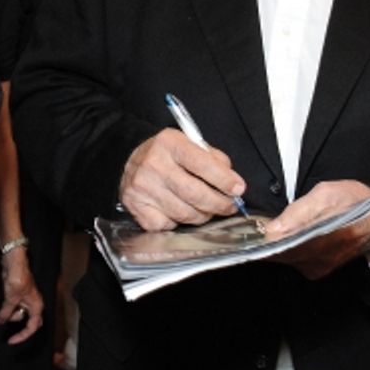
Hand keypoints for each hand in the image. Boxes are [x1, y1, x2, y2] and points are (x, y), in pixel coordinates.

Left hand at [0, 249, 44, 344]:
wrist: (14, 263)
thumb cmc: (18, 277)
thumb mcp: (11, 298)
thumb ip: (6, 312)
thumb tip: (0, 322)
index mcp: (36, 306)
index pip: (33, 326)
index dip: (23, 336)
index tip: (11, 340)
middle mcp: (33, 304)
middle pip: (28, 322)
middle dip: (17, 326)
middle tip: (7, 330)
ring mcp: (25, 300)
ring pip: (18, 315)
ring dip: (9, 316)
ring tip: (0, 314)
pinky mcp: (17, 296)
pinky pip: (13, 309)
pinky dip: (6, 312)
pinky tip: (0, 312)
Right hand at [119, 128, 246, 230]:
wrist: (130, 160)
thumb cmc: (168, 154)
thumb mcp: (190, 144)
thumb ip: (213, 160)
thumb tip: (232, 183)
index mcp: (170, 144)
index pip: (202, 164)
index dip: (224, 180)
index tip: (238, 189)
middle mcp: (154, 165)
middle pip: (195, 194)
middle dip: (219, 204)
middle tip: (230, 206)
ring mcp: (143, 188)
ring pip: (184, 213)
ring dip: (203, 215)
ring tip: (209, 210)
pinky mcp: (136, 207)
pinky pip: (167, 225)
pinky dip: (179, 223)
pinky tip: (182, 212)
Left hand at [266, 181, 369, 279]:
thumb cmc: (357, 203)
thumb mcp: (326, 194)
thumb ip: (298, 211)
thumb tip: (274, 228)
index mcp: (321, 241)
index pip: (279, 248)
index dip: (263, 240)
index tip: (254, 232)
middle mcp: (318, 260)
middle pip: (280, 255)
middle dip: (270, 241)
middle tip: (266, 226)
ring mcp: (318, 268)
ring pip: (286, 259)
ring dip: (280, 245)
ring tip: (282, 229)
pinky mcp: (319, 270)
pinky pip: (296, 262)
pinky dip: (290, 250)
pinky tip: (294, 237)